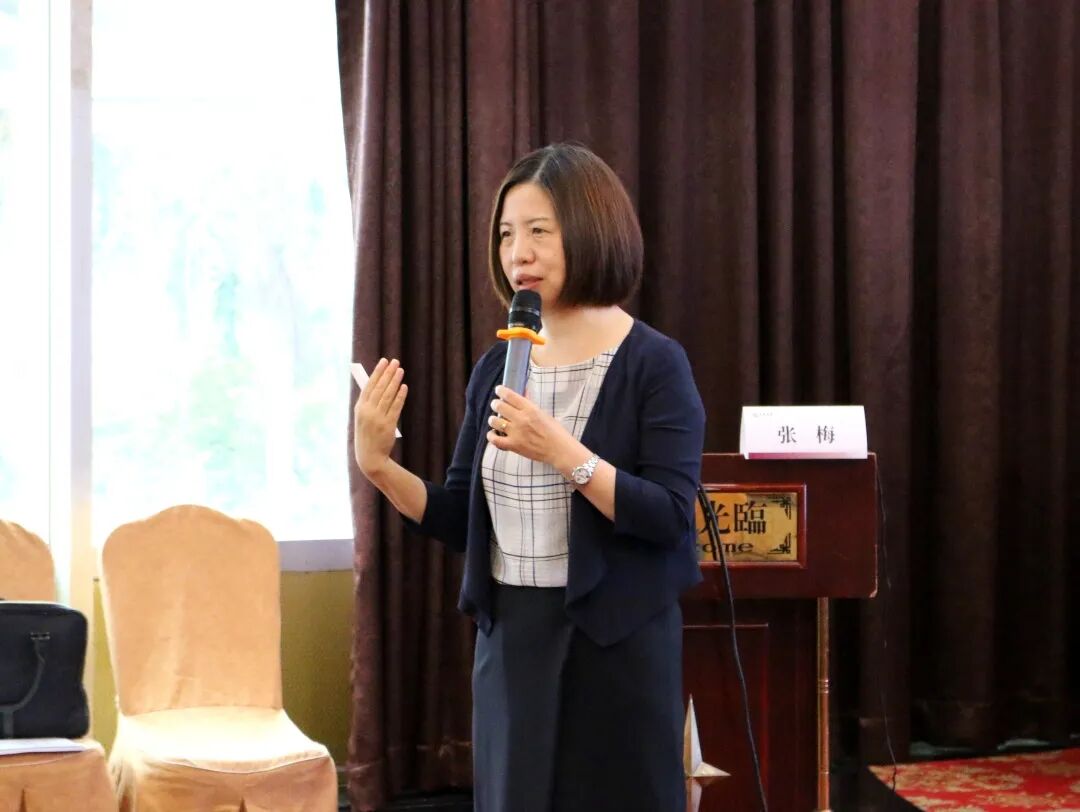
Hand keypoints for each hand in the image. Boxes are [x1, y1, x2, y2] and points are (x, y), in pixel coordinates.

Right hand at [353, 358, 406, 476]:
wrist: (369, 457)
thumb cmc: (366, 435)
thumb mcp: (362, 418)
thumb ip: (368, 403)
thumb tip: (379, 385)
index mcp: (359, 408)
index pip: (369, 386)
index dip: (377, 372)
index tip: (384, 362)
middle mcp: (367, 412)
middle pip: (379, 388)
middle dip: (388, 373)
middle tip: (395, 362)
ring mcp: (378, 418)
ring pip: (388, 395)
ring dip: (395, 381)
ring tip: (400, 370)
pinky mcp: (388, 425)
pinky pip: (395, 407)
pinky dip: (400, 396)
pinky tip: (404, 387)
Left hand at [486, 385, 575, 466]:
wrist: (560, 450)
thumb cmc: (556, 432)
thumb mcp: (544, 414)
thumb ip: (530, 406)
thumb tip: (521, 396)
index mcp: (530, 409)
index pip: (509, 395)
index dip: (501, 391)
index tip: (498, 391)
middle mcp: (521, 419)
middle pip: (499, 406)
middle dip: (496, 404)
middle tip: (497, 406)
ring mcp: (516, 433)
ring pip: (494, 421)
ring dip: (493, 419)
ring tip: (495, 420)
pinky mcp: (513, 445)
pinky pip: (495, 439)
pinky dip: (491, 436)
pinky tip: (493, 434)